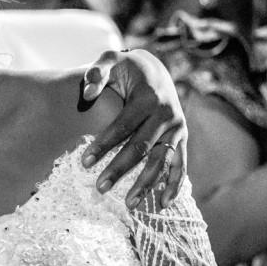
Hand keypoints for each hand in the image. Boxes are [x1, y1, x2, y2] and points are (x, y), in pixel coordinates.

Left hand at [80, 48, 186, 207]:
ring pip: (162, 161)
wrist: (155, 69)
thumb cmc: (126, 68)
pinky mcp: (182, 138)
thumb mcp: (110, 61)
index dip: (104, 145)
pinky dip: (174, 185)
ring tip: (129, 204)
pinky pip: (180, 165)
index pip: (123, 126)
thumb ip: (97, 73)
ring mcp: (178, 128)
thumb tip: (87, 93)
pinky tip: (162, 204)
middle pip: (142, 148)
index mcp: (149, 97)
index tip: (84, 162)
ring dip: (146, 184)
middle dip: (120, 169)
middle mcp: (167, 114)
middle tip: (100, 188)